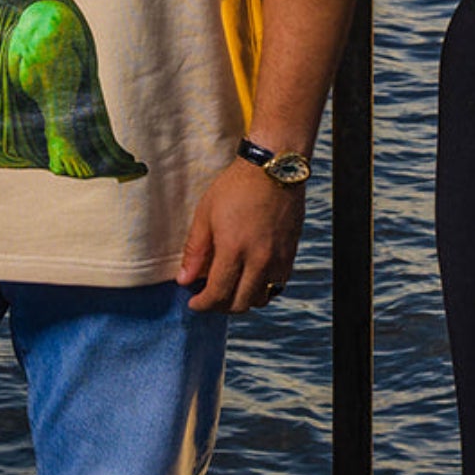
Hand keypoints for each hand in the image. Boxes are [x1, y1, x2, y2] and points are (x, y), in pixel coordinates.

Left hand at [176, 159, 301, 312]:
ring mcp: (278, 258)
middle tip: (210, 298)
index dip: (203, 304)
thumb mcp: (206, 214)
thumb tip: (184, 280)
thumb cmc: (237, 187)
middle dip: (221, 307)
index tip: (194, 303)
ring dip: (243, 300)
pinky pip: (277, 286)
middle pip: (240, 303)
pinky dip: (262, 289)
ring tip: (231, 288)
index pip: (218, 293)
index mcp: (234, 249)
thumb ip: (195, 251)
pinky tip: (250, 278)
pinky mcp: (291, 253)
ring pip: (261, 299)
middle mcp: (260, 259)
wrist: (274, 168)